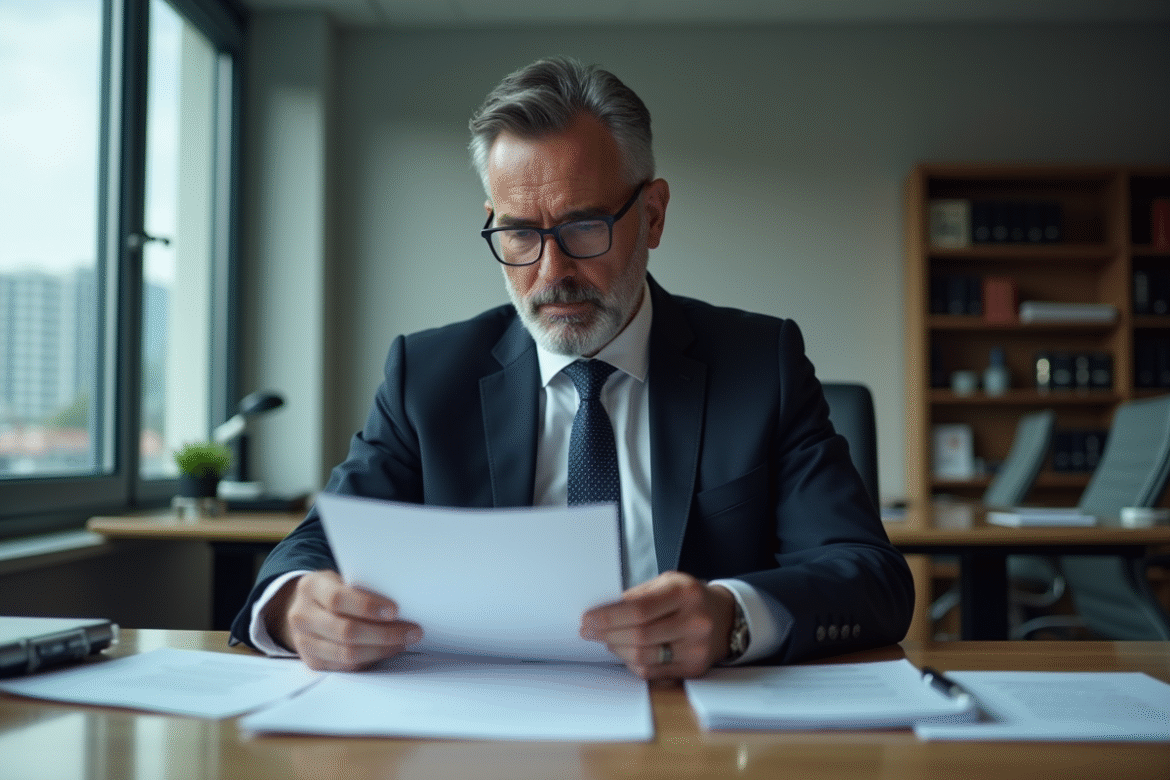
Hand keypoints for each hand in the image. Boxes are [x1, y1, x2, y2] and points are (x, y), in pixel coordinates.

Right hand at [265, 570, 422, 670]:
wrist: (304, 609)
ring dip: (382, 650)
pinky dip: (371, 660)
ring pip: (347, 654)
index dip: (367, 606)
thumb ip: (361, 588)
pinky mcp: (312, 661)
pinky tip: (388, 650)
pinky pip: (346, 666)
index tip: (395, 610)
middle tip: (412, 631)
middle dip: (384, 634)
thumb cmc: (332, 590)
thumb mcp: (341, 579)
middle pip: (345, 631)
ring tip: (404, 642)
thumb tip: (400, 605)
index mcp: (311, 587)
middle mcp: (302, 616)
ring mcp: (304, 641)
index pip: (338, 599)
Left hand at [579, 571, 735, 678]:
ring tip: (607, 641)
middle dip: (607, 635)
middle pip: (639, 636)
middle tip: (589, 631)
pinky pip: (652, 672)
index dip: (609, 617)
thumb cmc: (688, 597)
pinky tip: (625, 653)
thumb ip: (637, 595)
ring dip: (617, 650)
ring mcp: (697, 648)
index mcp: (685, 593)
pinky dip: (632, 663)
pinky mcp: (694, 668)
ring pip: (643, 658)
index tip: (588, 619)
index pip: (639, 610)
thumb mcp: (667, 583)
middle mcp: (695, 621)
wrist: (725, 617)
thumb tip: (602, 611)